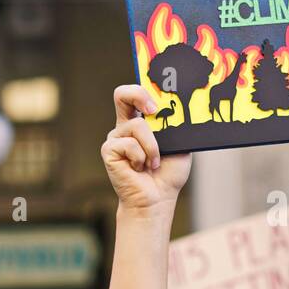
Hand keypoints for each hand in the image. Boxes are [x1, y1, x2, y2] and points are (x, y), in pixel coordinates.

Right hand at [102, 85, 191, 211]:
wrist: (157, 198)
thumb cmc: (168, 174)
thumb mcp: (179, 145)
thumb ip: (174, 126)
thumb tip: (176, 108)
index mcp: (141, 122)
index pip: (136, 95)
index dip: (145, 89)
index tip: (160, 99)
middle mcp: (125, 127)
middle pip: (122, 94)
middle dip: (138, 95)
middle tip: (153, 110)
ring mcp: (116, 138)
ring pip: (137, 126)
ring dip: (152, 147)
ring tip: (154, 163)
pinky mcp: (109, 151)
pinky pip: (130, 144)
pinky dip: (142, 157)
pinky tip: (140, 169)